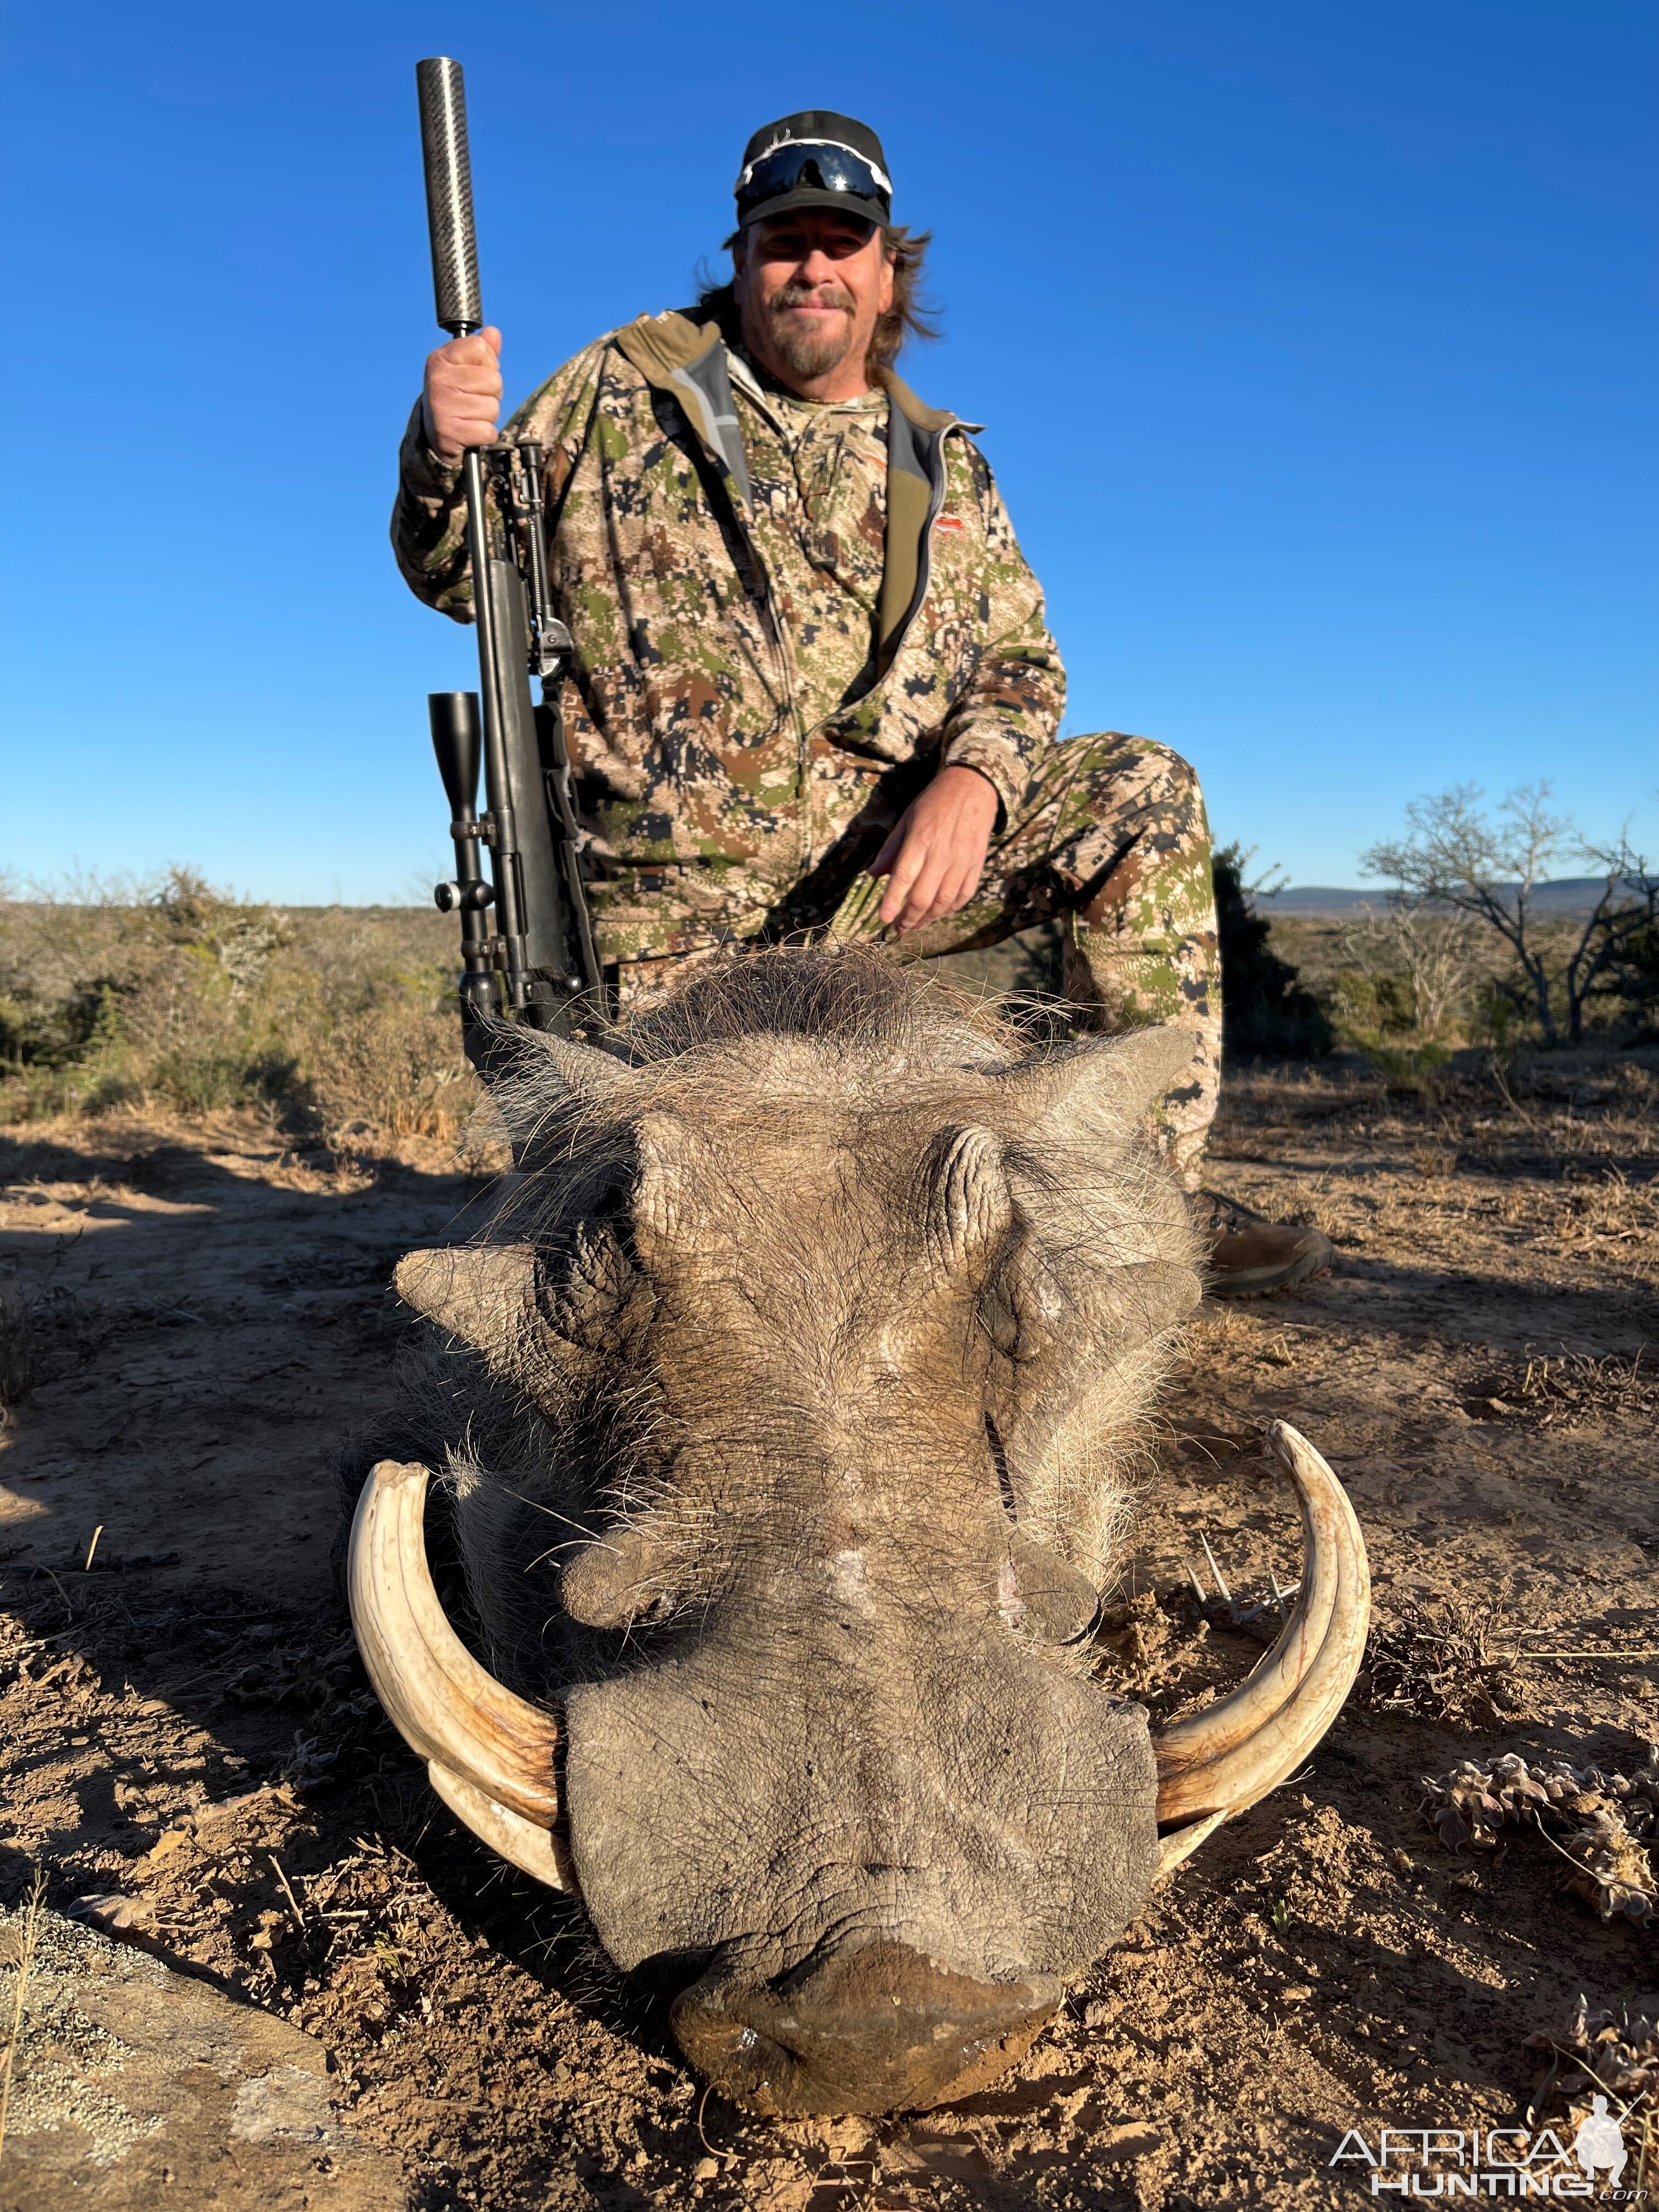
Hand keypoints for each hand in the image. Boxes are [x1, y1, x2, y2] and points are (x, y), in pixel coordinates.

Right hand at [422, 326, 502, 463]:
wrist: (434, 433)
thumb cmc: (455, 395)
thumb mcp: (464, 368)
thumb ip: (482, 351)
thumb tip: (493, 333)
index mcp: (440, 358)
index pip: (481, 347)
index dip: (488, 363)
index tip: (477, 374)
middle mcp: (439, 379)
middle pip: (494, 380)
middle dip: (491, 393)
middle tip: (474, 399)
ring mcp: (442, 406)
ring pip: (493, 407)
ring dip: (488, 415)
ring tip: (471, 415)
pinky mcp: (450, 432)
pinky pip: (488, 431)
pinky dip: (485, 435)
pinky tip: (470, 430)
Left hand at [869, 764, 999, 931]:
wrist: (973, 788)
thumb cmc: (934, 802)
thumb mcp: (906, 819)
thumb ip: (891, 849)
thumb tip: (873, 874)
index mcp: (920, 840)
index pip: (903, 877)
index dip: (892, 901)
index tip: (883, 919)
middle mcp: (941, 854)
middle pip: (923, 897)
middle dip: (908, 919)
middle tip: (897, 928)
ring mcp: (961, 862)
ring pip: (944, 902)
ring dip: (927, 918)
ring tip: (915, 924)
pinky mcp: (976, 865)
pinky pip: (963, 896)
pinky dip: (949, 910)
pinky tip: (938, 912)